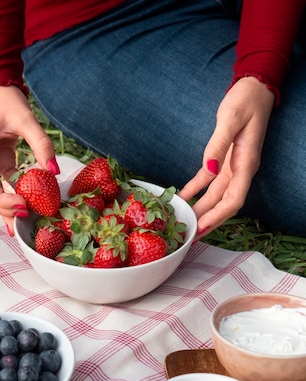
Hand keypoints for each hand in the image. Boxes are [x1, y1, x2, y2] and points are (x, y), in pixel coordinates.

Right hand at [0, 85, 57, 234]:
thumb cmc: (7, 100)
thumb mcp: (26, 118)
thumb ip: (41, 144)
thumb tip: (54, 171)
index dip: (2, 200)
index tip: (23, 207)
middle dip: (3, 210)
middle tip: (26, 218)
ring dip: (4, 209)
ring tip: (24, 222)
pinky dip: (9, 199)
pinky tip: (22, 212)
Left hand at [178, 77, 274, 234]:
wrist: (254, 88)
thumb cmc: (245, 100)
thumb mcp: (231, 118)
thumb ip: (218, 144)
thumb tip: (209, 169)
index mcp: (246, 163)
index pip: (234, 199)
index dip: (218, 216)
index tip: (202, 228)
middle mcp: (240, 170)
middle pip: (223, 204)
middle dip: (207, 221)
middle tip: (188, 236)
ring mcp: (232, 167)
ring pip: (214, 196)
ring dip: (200, 210)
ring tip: (183, 223)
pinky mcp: (223, 160)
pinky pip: (207, 182)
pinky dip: (194, 191)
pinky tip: (181, 198)